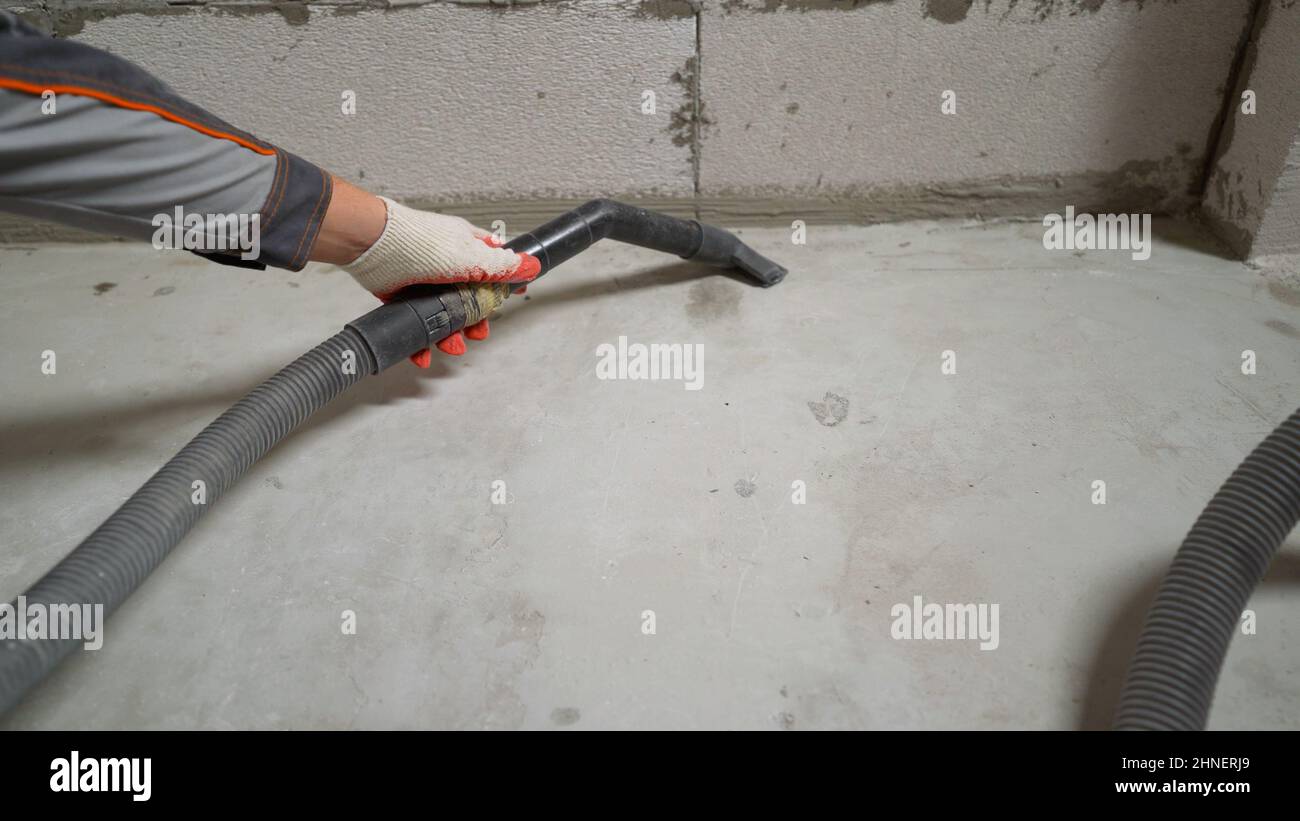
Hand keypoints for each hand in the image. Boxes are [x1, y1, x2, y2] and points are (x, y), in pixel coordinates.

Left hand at [318, 181, 538, 361]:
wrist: (375, 246)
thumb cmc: (423, 245)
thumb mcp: (472, 257)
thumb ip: (501, 266)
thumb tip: (532, 265)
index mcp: (467, 248)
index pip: (494, 265)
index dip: (505, 283)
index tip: (513, 296)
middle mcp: (447, 265)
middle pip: (470, 299)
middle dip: (476, 320)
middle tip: (477, 332)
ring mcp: (424, 281)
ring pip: (444, 315)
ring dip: (450, 336)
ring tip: (451, 347)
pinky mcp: (402, 296)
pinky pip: (417, 323)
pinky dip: (421, 342)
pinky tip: (423, 354)